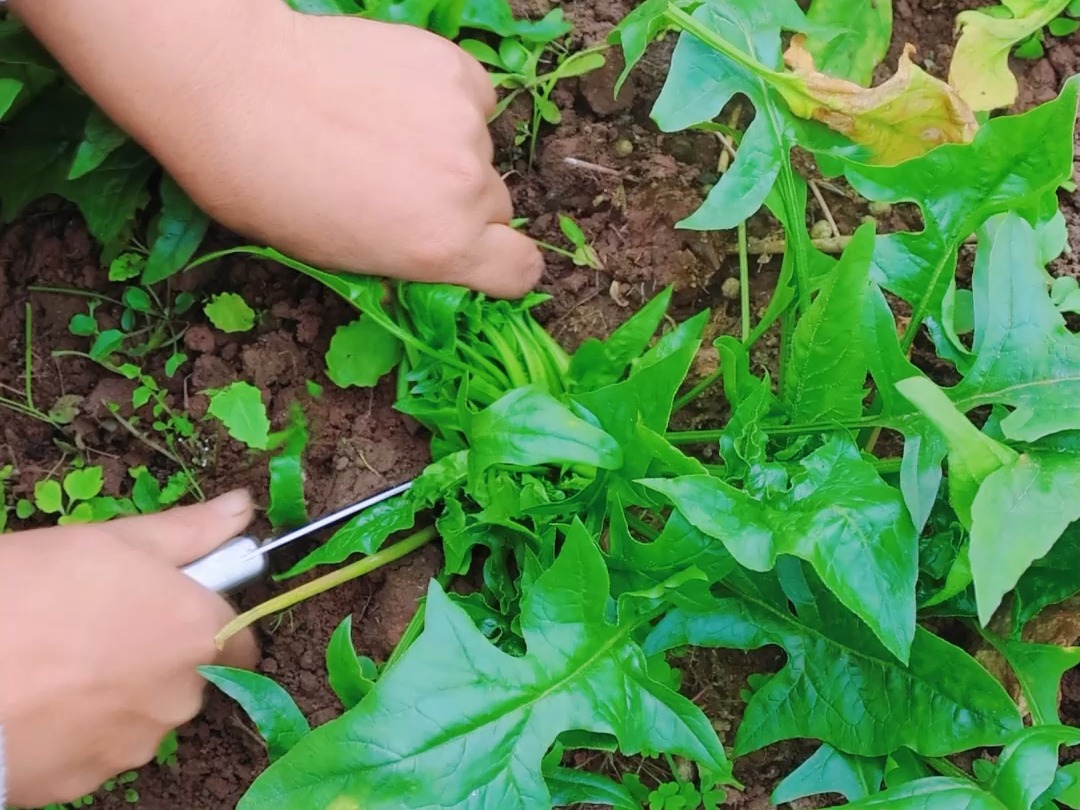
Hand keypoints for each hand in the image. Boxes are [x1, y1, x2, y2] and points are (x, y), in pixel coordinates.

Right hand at [0, 491, 257, 806]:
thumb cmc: (31, 592)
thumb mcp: (113, 542)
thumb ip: (189, 532)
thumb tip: (241, 508)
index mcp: (199, 634)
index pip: (241, 640)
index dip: (209, 621)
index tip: (171, 606)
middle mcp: (181, 697)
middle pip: (190, 676)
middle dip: (157, 653)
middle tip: (99, 623)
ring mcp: (134, 746)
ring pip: (143, 715)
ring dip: (119, 693)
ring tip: (59, 661)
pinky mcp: (86, 781)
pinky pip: (97, 749)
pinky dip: (78, 729)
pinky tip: (41, 700)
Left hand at [10, 0, 542, 297]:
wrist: (234, 85)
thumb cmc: (265, 188)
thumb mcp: (337, 257)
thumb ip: (406, 260)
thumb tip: (434, 259)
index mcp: (443, 247)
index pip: (522, 271)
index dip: (501, 266)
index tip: (477, 256)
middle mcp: (468, 187)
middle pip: (495, 206)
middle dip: (460, 205)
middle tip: (402, 187)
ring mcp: (466, 121)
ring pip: (479, 148)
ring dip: (448, 148)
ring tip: (383, 130)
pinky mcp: (453, 66)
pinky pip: (471, 96)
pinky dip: (445, 101)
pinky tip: (393, 95)